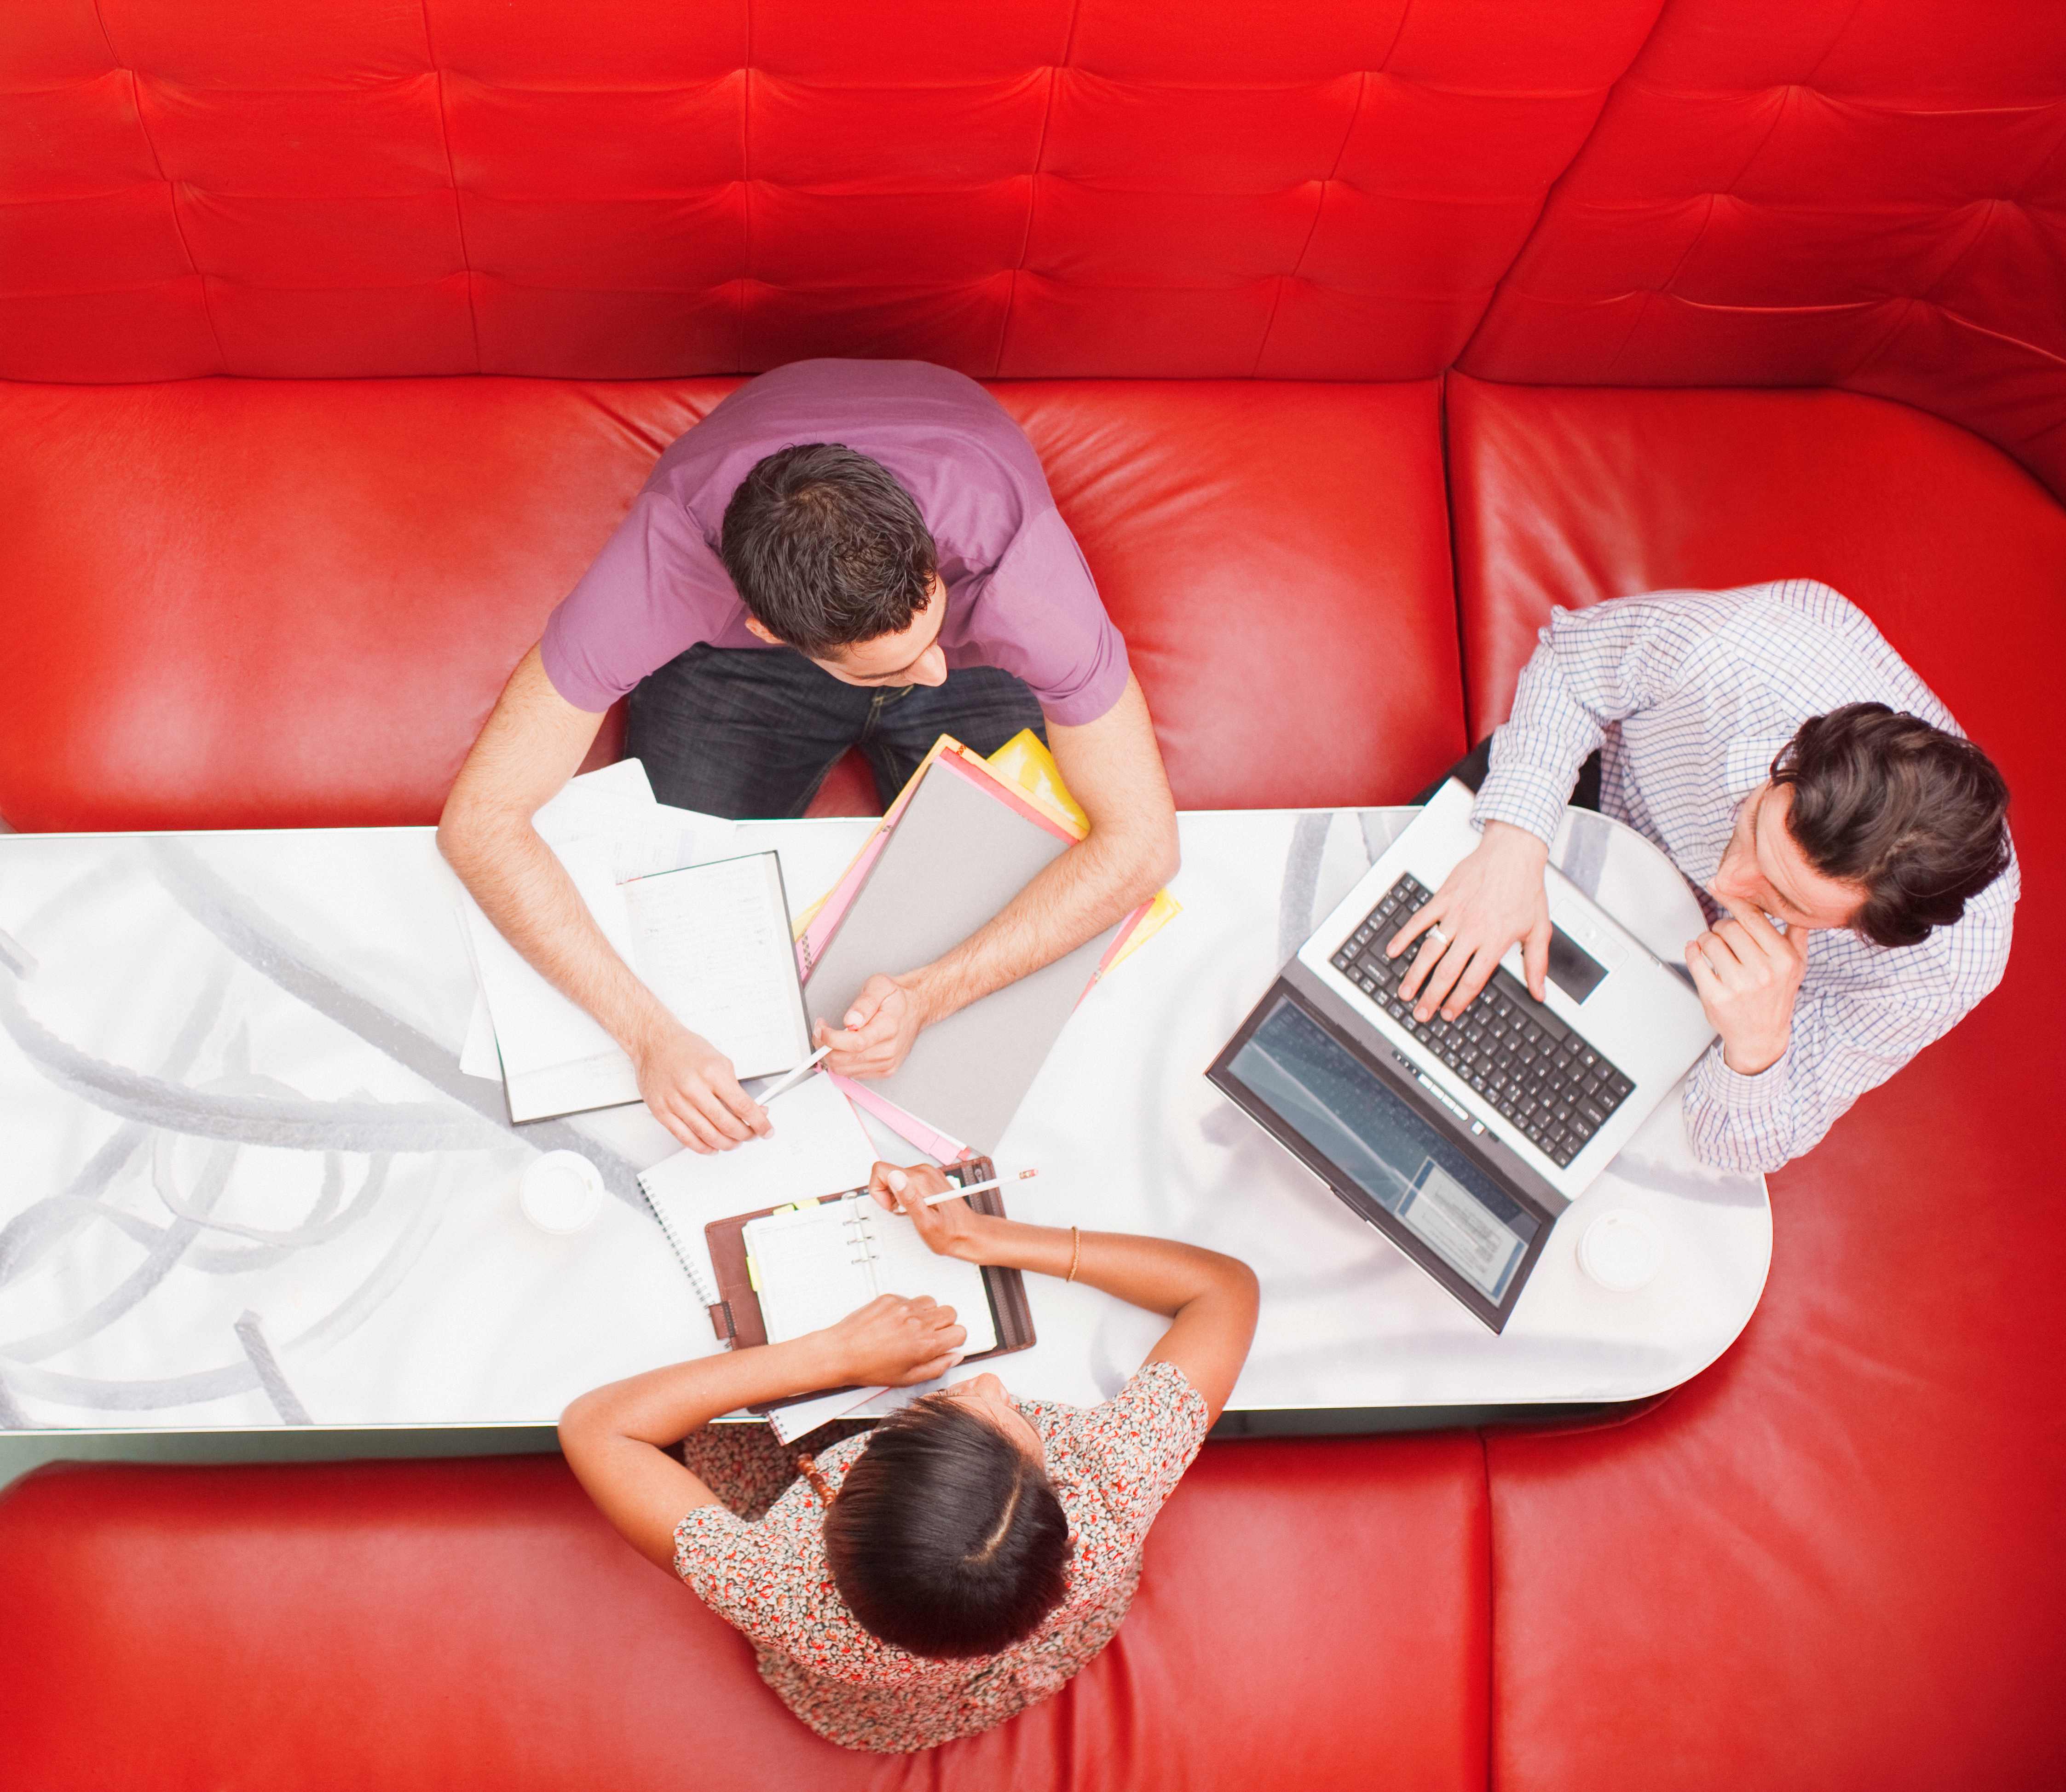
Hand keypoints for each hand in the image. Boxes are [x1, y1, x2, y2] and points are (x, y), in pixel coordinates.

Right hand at [630, 1016, 768, 1153]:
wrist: (654, 1044)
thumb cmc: (686, 1050)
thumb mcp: (720, 1061)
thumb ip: (736, 1088)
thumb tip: (754, 1110)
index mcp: (712, 1072)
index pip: (743, 1106)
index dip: (759, 1122)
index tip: (766, 1130)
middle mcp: (694, 1088)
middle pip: (727, 1124)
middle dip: (744, 1135)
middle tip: (751, 1136)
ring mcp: (676, 1102)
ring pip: (708, 1135)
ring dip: (726, 1144)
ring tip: (733, 1142)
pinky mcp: (662, 1112)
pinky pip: (686, 1138)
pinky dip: (703, 1147)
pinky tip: (712, 1146)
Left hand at [814, 972, 931, 1078]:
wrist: (915, 1009)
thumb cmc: (896, 999)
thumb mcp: (879, 986)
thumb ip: (864, 1002)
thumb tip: (851, 1020)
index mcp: (888, 1028)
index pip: (855, 1043)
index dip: (831, 1038)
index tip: (821, 1029)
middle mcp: (889, 1050)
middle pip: (846, 1060)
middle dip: (825, 1046)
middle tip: (821, 1031)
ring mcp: (887, 1063)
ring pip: (845, 1070)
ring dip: (831, 1055)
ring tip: (831, 1038)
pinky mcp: (885, 1071)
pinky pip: (853, 1074)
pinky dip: (842, 1062)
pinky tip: (843, 1048)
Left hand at [820, 1293, 966, 1387]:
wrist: (841, 1353)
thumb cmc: (869, 1368)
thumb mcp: (907, 1378)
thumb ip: (937, 1367)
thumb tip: (954, 1357)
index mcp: (925, 1344)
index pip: (960, 1331)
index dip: (954, 1339)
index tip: (946, 1342)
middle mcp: (917, 1322)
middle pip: (950, 1312)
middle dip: (945, 1324)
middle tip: (931, 1334)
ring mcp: (903, 1307)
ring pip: (932, 1302)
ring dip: (928, 1313)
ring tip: (913, 1327)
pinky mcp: (890, 1298)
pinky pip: (910, 1298)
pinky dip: (908, 1308)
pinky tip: (896, 1322)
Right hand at [867, 1161, 990, 1262]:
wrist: (969, 1233)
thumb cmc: (949, 1232)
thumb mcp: (925, 1223)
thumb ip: (909, 1199)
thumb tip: (895, 1178)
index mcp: (920, 1179)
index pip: (881, 1170)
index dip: (878, 1190)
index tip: (891, 1206)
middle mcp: (924, 1171)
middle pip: (888, 1174)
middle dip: (888, 1195)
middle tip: (904, 1212)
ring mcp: (928, 1174)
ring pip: (896, 1178)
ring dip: (898, 1196)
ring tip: (913, 1211)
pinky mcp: (929, 1178)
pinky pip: (907, 1181)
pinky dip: (906, 1195)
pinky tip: (918, 1207)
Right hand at [1388, 821, 1551, 1019]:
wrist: (1513, 852)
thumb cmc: (1525, 887)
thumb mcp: (1539, 929)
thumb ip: (1538, 964)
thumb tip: (1540, 991)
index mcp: (1495, 941)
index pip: (1472, 980)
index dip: (1459, 1001)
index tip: (1449, 1014)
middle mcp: (1472, 931)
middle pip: (1447, 972)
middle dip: (1432, 997)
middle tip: (1421, 1013)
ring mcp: (1454, 915)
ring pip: (1430, 951)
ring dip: (1415, 974)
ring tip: (1405, 992)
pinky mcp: (1443, 899)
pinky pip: (1419, 920)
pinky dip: (1405, 936)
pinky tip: (1394, 950)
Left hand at [1685, 897, 1808, 1074]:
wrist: (1761, 1037)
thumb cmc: (1776, 997)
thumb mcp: (1797, 966)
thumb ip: (1796, 934)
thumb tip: (1795, 905)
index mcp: (1784, 959)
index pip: (1753, 918)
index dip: (1732, 899)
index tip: (1719, 886)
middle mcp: (1763, 972)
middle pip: (1729, 927)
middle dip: (1721, 926)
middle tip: (1723, 933)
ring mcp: (1738, 986)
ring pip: (1710, 941)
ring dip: (1706, 939)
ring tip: (1713, 947)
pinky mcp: (1716, 997)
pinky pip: (1695, 961)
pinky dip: (1692, 951)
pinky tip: (1697, 952)